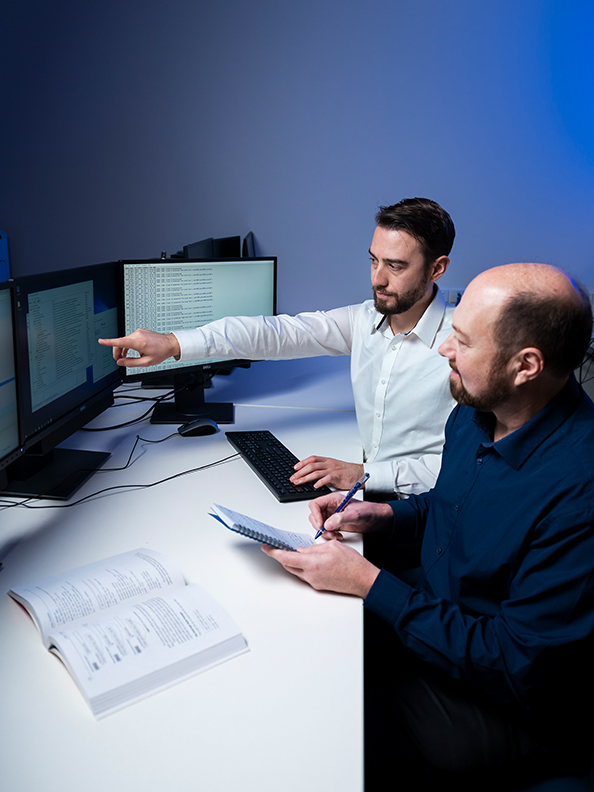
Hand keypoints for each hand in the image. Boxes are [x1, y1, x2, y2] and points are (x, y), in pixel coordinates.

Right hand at [98, 329, 179, 366]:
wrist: (170, 344)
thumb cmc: (161, 352)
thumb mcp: (146, 362)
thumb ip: (131, 363)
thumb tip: (120, 362)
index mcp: (139, 342)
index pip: (121, 342)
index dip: (109, 342)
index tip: (101, 341)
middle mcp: (138, 335)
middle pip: (121, 343)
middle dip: (117, 352)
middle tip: (119, 361)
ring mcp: (139, 332)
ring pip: (125, 341)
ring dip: (123, 350)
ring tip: (125, 358)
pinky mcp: (140, 332)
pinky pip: (129, 339)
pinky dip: (127, 346)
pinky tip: (130, 352)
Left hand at [261, 541, 379, 596]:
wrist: (363, 579)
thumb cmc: (352, 563)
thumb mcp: (331, 547)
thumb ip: (313, 548)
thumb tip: (303, 551)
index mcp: (311, 564)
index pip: (285, 558)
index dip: (273, 552)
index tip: (266, 548)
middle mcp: (310, 575)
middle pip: (289, 566)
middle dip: (282, 556)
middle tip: (278, 548)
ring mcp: (314, 582)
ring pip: (297, 571)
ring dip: (293, 562)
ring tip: (295, 552)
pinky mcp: (319, 585)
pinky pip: (306, 575)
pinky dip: (304, 567)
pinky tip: (309, 560)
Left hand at [291, 456, 363, 489]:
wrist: (359, 473)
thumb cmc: (346, 471)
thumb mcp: (333, 467)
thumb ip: (323, 469)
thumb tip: (311, 474)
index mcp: (327, 460)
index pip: (312, 459)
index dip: (302, 462)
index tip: (295, 468)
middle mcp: (328, 464)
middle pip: (311, 466)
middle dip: (300, 472)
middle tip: (293, 478)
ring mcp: (333, 470)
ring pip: (316, 472)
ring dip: (305, 477)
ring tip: (298, 482)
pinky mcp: (338, 477)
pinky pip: (327, 479)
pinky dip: (320, 482)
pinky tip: (314, 486)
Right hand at [308, 493, 393, 538]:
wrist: (376, 519)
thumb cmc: (368, 511)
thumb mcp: (355, 514)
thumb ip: (341, 518)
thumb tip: (327, 524)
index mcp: (333, 499)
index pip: (315, 504)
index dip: (315, 515)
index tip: (321, 524)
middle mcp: (330, 507)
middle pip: (314, 516)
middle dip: (319, 526)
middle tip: (328, 532)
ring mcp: (332, 516)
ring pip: (319, 524)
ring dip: (325, 532)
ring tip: (335, 535)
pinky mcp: (335, 524)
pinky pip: (326, 530)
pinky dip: (329, 535)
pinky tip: (338, 536)